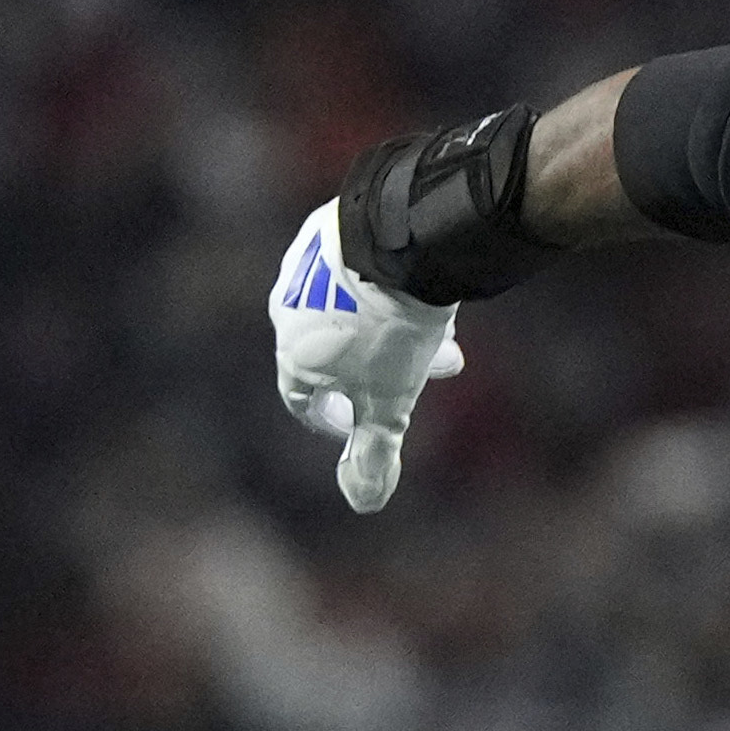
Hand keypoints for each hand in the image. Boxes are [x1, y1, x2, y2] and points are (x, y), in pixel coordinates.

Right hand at [265, 201, 463, 513]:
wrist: (399, 238)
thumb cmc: (389, 330)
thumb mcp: (389, 402)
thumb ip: (373, 453)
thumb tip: (364, 503)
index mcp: (293, 352)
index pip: (300, 396)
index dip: (330, 417)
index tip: (354, 422)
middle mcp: (289, 306)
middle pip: (336, 351)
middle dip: (384, 370)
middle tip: (430, 373)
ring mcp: (308, 263)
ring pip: (352, 308)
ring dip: (391, 327)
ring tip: (440, 331)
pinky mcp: (334, 226)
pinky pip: (362, 269)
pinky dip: (390, 288)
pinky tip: (425, 288)